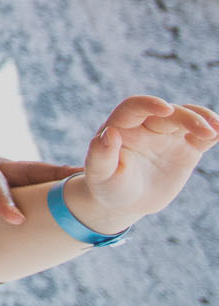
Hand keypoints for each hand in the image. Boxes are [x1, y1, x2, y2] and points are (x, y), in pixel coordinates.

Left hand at [0, 153, 77, 247]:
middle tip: (86, 185)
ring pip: (39, 175)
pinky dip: (57, 191)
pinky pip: (38, 184)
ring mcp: (6, 169)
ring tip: (95, 192)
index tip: (17, 220)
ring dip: (65, 183)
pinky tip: (79, 203)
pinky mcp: (13, 179)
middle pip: (29, 170)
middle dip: (57, 177)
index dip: (5, 202)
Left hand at [72, 97, 217, 221]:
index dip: (149, 104)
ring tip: (217, 129)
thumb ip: (101, 154)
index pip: (135, 106)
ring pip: (189, 119)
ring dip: (205, 120)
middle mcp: (146, 125)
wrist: (125, 201)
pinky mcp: (186, 148)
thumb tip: (109, 134)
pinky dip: (215, 132)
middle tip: (206, 131)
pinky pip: (203, 136)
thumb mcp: (99, 174)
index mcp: (122, 125)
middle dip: (188, 118)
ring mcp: (168, 135)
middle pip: (169, 113)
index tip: (165, 108)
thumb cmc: (107, 185)